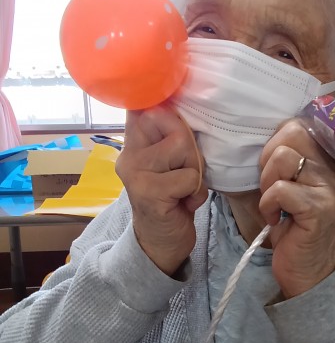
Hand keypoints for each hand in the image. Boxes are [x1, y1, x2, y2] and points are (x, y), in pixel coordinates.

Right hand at [116, 108, 207, 275]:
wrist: (161, 242)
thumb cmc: (171, 198)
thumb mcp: (169, 163)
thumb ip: (169, 136)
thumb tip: (175, 99)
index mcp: (133, 143)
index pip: (141, 106)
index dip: (164, 105)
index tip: (170, 112)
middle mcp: (129, 155)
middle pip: (174, 125)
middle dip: (191, 150)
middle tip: (184, 173)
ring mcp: (136, 173)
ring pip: (183, 149)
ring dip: (194, 172)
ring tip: (184, 189)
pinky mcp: (149, 193)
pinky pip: (189, 178)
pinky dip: (196, 193)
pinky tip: (184, 203)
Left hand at [259, 119, 334, 298]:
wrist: (306, 272)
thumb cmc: (292, 229)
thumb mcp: (289, 188)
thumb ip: (285, 161)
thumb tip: (266, 138)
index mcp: (327, 162)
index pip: (297, 126)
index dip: (275, 145)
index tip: (273, 174)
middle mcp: (333, 171)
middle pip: (291, 134)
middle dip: (269, 161)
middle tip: (272, 189)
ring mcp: (329, 190)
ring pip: (282, 159)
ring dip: (267, 184)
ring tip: (275, 206)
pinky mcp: (319, 209)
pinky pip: (280, 190)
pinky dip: (268, 205)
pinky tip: (275, 220)